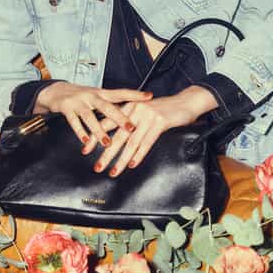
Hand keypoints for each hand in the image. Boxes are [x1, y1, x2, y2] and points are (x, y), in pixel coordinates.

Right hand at [34, 82, 152, 152]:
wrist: (56, 91)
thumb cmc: (83, 97)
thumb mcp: (98, 97)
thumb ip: (113, 104)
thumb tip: (135, 110)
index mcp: (102, 93)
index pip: (121, 93)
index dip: (135, 95)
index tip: (149, 97)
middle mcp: (92, 96)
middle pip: (107, 107)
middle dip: (119, 118)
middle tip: (131, 128)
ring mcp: (79, 102)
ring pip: (90, 116)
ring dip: (99, 130)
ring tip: (107, 143)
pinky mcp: (67, 108)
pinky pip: (74, 121)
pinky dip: (80, 132)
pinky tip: (86, 141)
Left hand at [95, 86, 217, 176]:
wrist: (186, 101)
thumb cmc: (165, 109)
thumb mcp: (144, 111)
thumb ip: (131, 121)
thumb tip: (116, 137)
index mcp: (129, 106)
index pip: (107, 123)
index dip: (95, 137)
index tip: (85, 150)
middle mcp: (135, 110)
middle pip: (117, 136)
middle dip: (106, 154)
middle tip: (97, 167)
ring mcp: (147, 115)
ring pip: (131, 142)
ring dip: (121, 159)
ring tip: (113, 171)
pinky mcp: (160, 121)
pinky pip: (147, 142)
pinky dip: (139, 155)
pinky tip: (132, 164)